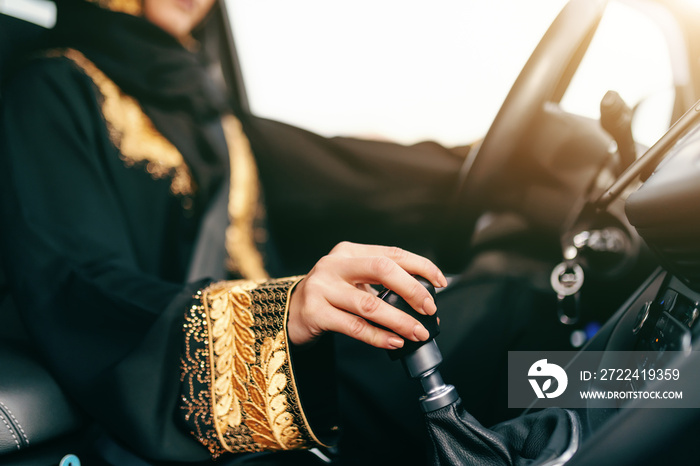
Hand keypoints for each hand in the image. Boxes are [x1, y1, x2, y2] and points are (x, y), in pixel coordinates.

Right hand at [288, 241, 447, 348]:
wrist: (289, 314)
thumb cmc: (329, 297)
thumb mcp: (351, 280)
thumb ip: (380, 284)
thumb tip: (424, 303)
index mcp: (348, 252)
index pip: (391, 253)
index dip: (420, 266)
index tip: (440, 282)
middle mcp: (333, 265)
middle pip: (382, 269)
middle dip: (412, 289)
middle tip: (430, 309)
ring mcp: (321, 288)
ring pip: (370, 303)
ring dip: (399, 320)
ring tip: (417, 332)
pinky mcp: (315, 313)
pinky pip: (355, 327)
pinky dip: (379, 336)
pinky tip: (394, 342)